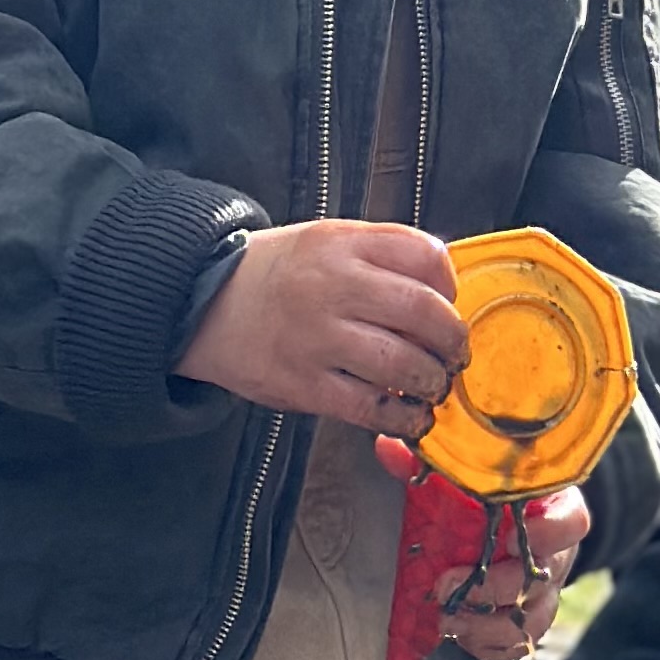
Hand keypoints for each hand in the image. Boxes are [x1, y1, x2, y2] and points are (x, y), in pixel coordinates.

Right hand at [178, 221, 464, 432]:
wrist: (205, 303)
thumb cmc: (278, 275)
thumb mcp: (326, 241)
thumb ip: (381, 255)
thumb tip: (445, 288)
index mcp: (342, 244)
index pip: (424, 256)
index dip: (451, 286)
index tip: (450, 304)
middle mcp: (332, 286)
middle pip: (424, 311)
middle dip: (453, 340)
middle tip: (454, 355)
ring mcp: (317, 337)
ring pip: (404, 364)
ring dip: (432, 382)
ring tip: (431, 386)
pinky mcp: (304, 384)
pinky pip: (371, 408)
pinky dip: (403, 418)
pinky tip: (410, 416)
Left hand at [376, 446, 587, 659]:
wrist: (509, 523)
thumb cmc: (490, 498)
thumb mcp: (471, 476)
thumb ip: (437, 464)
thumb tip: (388, 446)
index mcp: (553, 509)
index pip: (572, 522)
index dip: (547, 535)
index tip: (505, 537)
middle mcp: (557, 553)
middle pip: (542, 579)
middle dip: (491, 589)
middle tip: (447, 586)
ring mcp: (546, 590)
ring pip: (532, 619)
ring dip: (486, 626)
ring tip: (447, 620)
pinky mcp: (529, 619)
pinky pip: (518, 643)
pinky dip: (487, 646)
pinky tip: (458, 636)